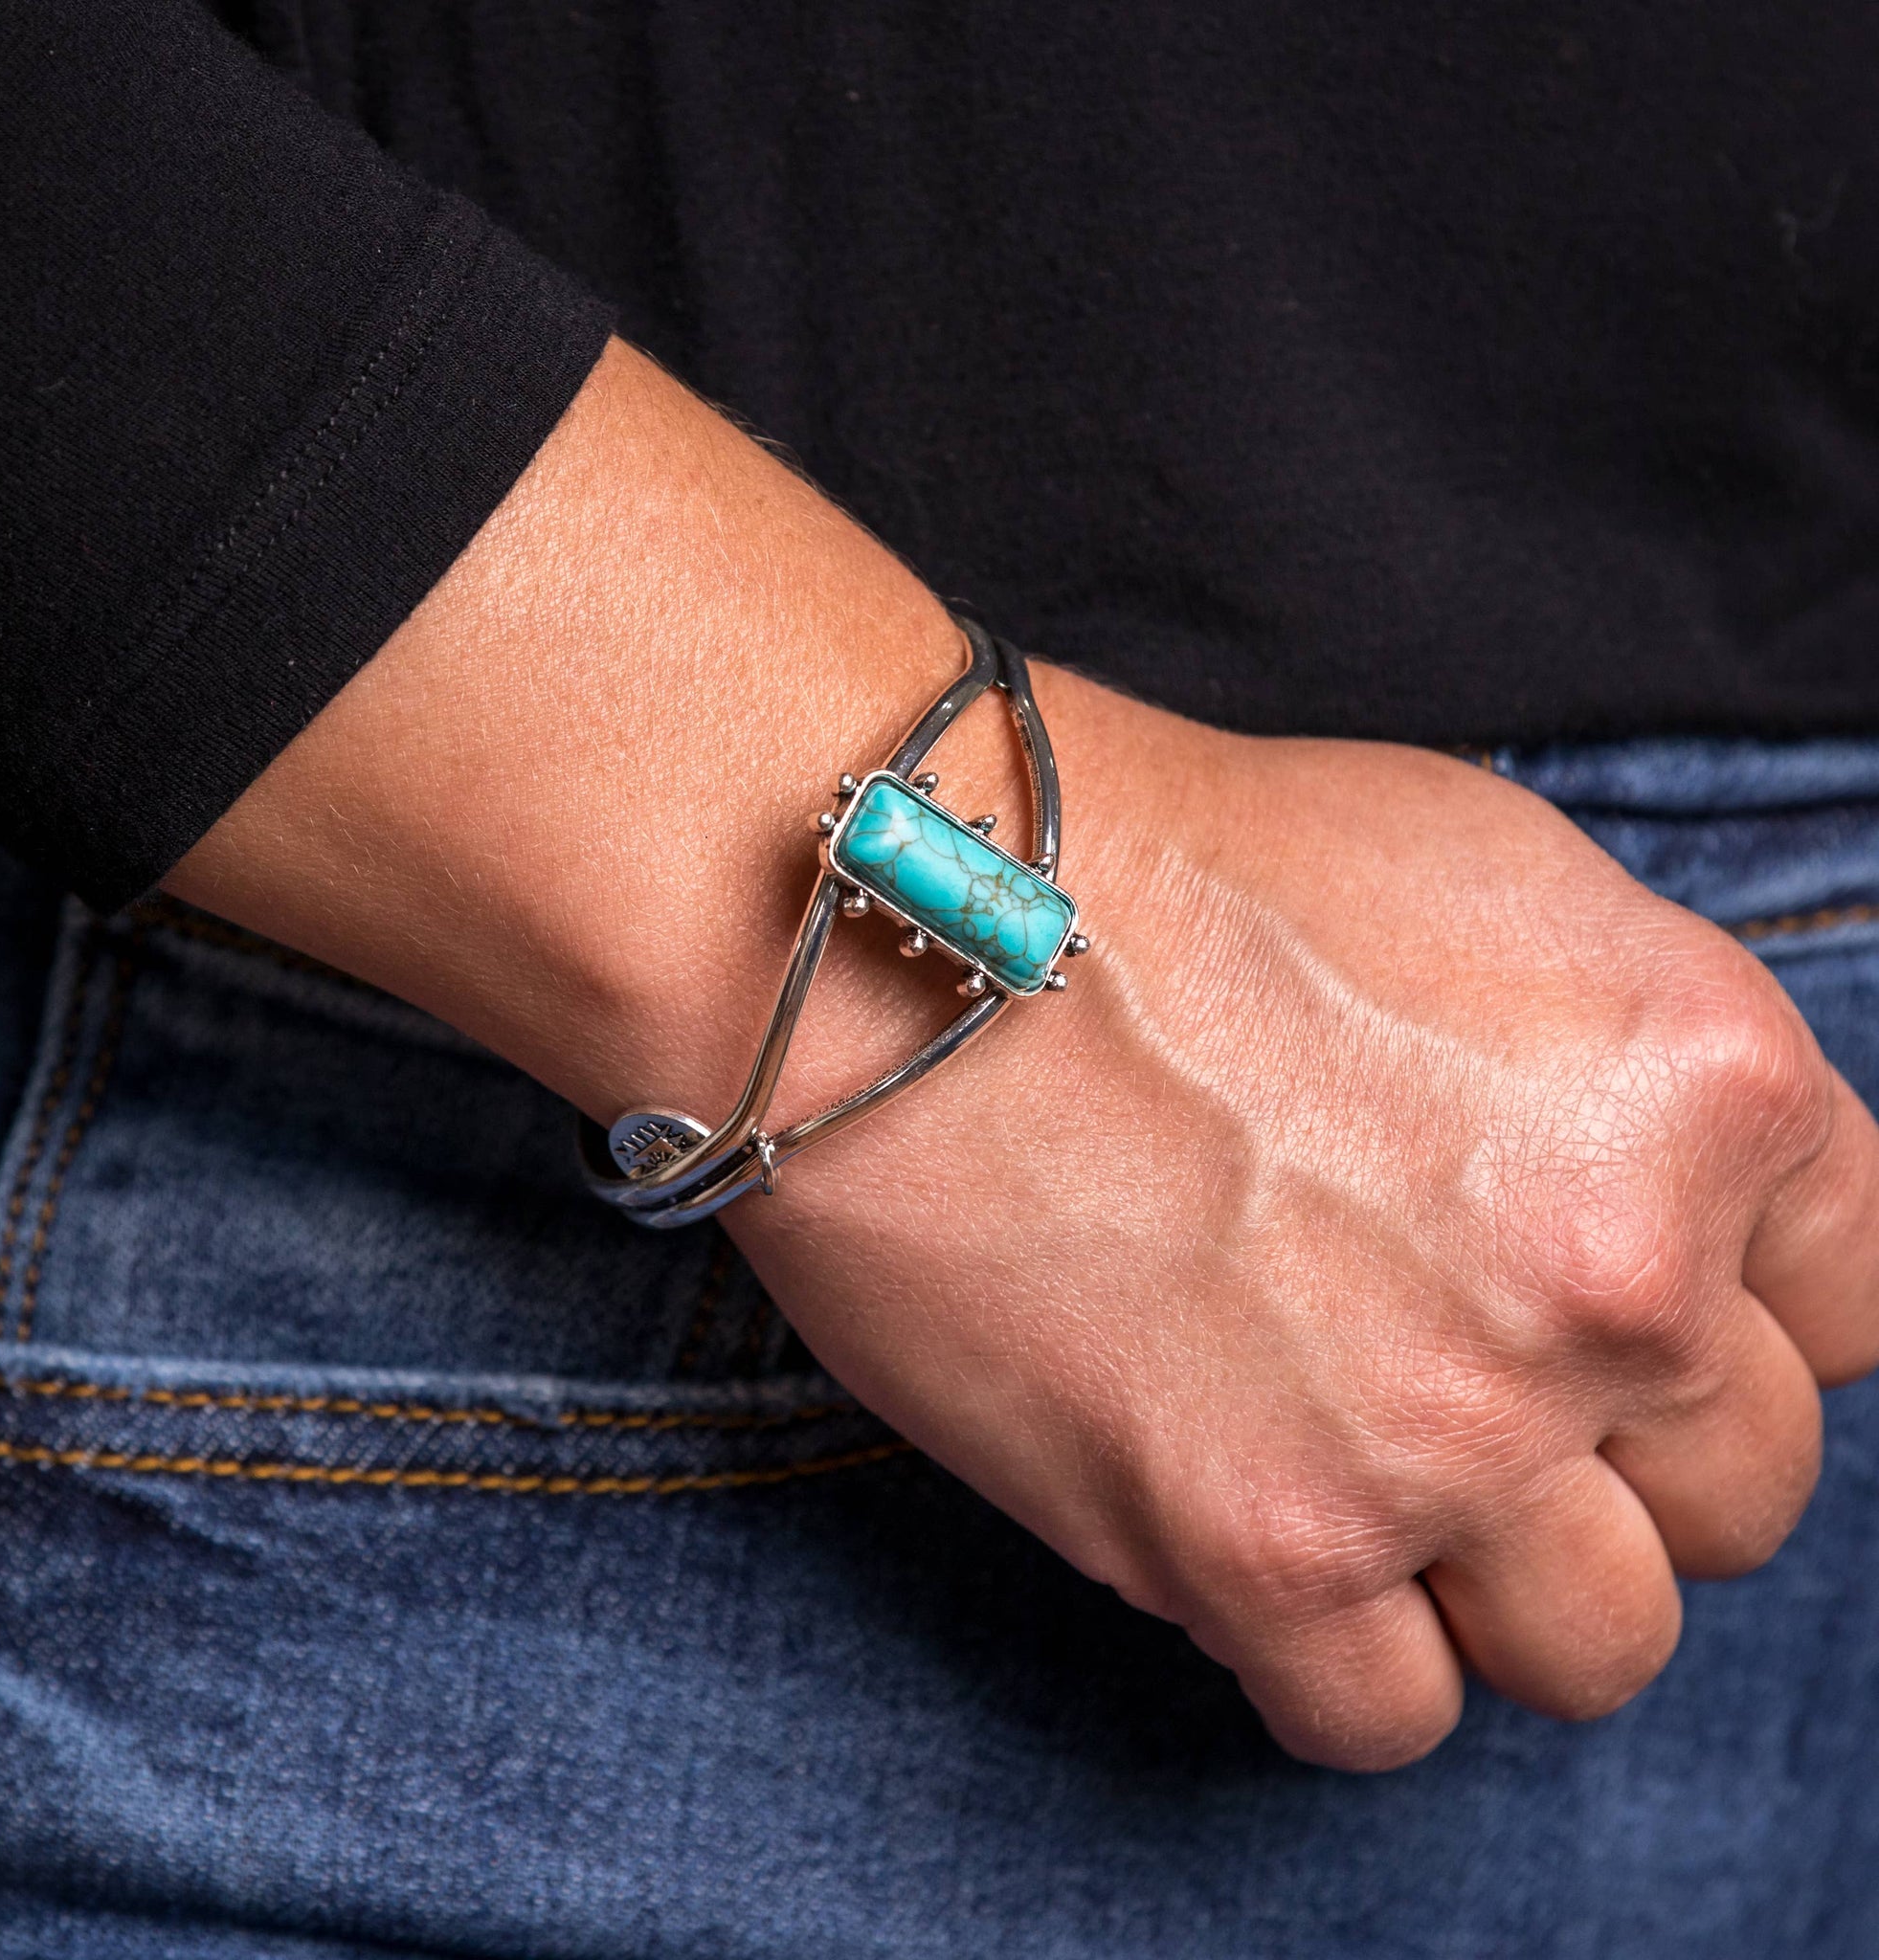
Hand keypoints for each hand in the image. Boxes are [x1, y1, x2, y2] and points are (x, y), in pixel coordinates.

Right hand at [729, 681, 1878, 1765]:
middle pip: (1741, 1493)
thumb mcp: (1490, 880)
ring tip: (1367, 1479)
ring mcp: (1443, 1434)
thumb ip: (1637, 1075)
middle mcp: (1611, 1277)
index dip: (1731, 1314)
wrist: (908, 924)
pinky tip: (1259, 1536)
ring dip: (1499, 1582)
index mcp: (1702, 1087)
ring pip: (1602, 1647)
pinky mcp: (1257, 1548)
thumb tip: (1682, 1214)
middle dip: (1619, 1453)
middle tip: (1459, 1376)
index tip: (1618, 1314)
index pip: (1853, 1306)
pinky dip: (1336, 1653)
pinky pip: (1391, 1718)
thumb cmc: (1170, 868)